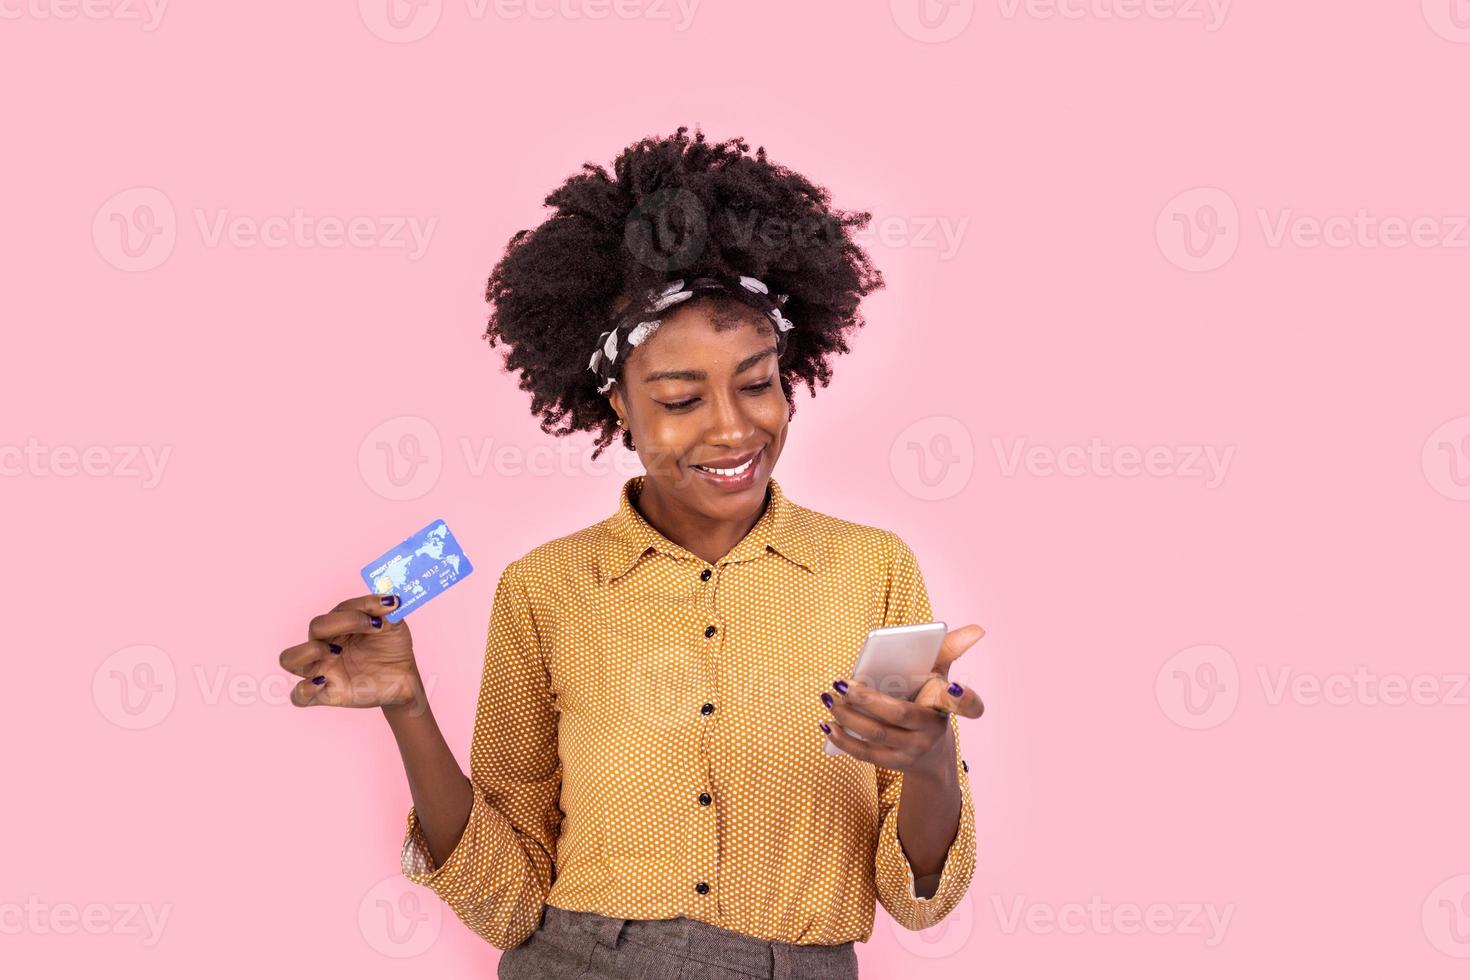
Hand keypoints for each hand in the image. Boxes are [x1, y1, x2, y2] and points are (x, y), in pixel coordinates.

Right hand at [278, 594, 421, 707]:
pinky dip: (303, 690)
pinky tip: (322, 682)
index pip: (340, 609)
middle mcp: (326, 644)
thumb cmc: (392, 649)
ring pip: (290, 659)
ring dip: (310, 651)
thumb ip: (387, 612)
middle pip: (315, 627)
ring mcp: (323, 669)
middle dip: (343, 622)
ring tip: (336, 652)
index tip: (388, 606)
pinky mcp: (326, 694)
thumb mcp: (394, 627)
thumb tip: (388, 600)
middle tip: (373, 626)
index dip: (363, 606)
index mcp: (340, 626)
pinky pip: (298, 696)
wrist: (404, 679)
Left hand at [821, 624, 985, 774]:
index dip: (964, 698)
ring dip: (848, 716)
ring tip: (829, 698)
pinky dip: (844, 739)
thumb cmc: (929, 700)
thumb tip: (977, 629)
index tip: (954, 685)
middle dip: (868, 699)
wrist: (929, 751)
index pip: (966, 705)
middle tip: (841, 683)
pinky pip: (866, 755)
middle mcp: (933, 731)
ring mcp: (914, 751)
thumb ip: (947, 650)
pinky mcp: (896, 764)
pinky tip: (828, 724)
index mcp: (945, 705)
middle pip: (900, 715)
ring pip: (878, 735)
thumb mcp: (939, 675)